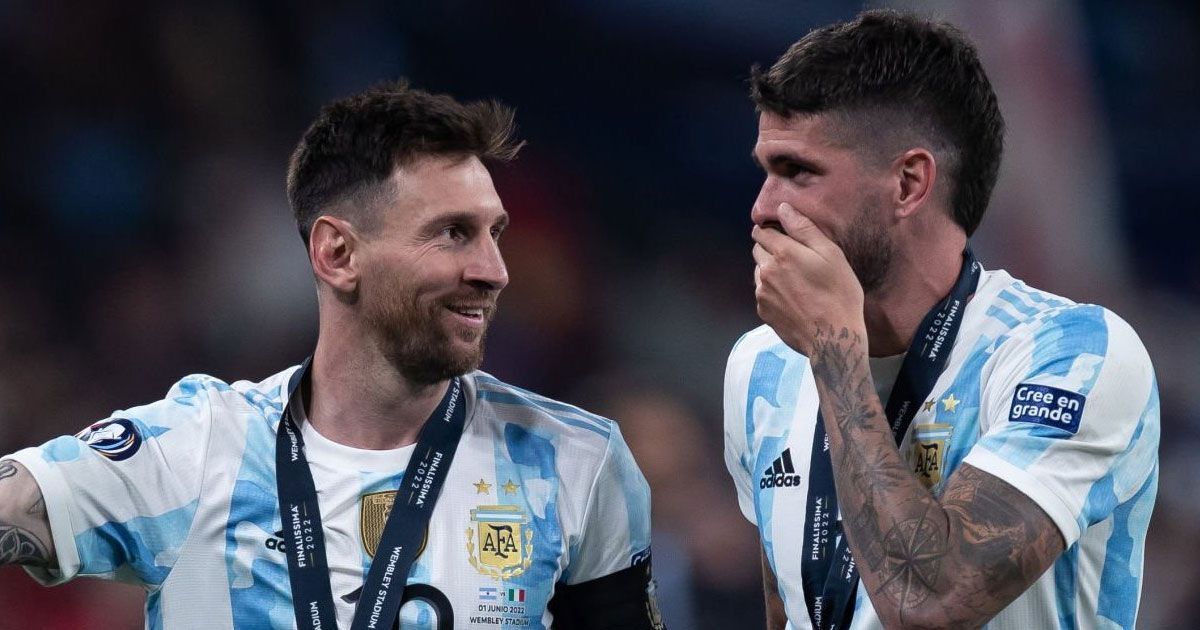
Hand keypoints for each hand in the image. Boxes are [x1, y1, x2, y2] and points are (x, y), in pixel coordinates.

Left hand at [752, 203, 865, 356]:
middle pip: (758, 250)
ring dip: (770, 270)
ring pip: (759, 272)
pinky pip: (763, 293)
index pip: (762, 232)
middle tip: (794, 258)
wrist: (832, 338)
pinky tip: (792, 298)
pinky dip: (772, 291)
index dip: (772, 230)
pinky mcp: (763, 312)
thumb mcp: (831, 255)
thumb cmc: (838, 294)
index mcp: (782, 253)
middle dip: (770, 249)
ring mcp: (761, 294)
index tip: (784, 235)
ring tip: (795, 280)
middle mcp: (766, 272)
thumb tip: (783, 208)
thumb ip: (804, 229)